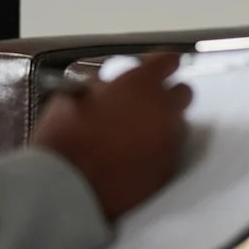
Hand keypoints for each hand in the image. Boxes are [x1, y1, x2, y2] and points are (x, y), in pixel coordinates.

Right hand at [31, 52, 192, 220]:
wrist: (68, 187)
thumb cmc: (65, 138)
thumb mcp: (76, 95)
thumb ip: (102, 86)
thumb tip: (110, 87)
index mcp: (140, 84)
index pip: (167, 60)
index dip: (161, 64)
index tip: (158, 68)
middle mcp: (162, 109)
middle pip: (183, 93)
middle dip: (168, 96)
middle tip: (148, 104)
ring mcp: (169, 142)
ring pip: (178, 126)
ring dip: (163, 126)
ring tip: (137, 136)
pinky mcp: (167, 171)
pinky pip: (170, 154)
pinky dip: (157, 153)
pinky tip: (136, 159)